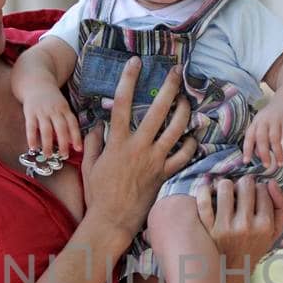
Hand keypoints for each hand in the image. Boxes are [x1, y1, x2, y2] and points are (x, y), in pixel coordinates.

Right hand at [22, 85, 82, 158]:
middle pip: (61, 128)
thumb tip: (72, 141)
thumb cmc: (51, 99)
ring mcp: (41, 110)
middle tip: (64, 155)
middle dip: (64, 143)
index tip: (79, 149)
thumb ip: (67, 122)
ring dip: (47, 143)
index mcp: (64, 108)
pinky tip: (32, 147)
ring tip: (48, 155)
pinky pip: (31, 126)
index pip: (72, 123)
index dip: (76, 136)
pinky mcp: (29, 111)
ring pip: (46, 129)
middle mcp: (54, 110)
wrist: (35, 82)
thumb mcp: (62, 106)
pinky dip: (32, 138)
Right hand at [81, 59, 196, 236]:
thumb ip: (93, 142)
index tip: (136, 62)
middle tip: (177, 72)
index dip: (129, 79)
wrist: (112, 220)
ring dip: (184, 112)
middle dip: (169, 88)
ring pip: (176, 130)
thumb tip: (97, 125)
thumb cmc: (97, 194)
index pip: (121, 103)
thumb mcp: (89, 165)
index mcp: (117, 142)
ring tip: (187, 100)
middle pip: (158, 110)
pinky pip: (184, 156)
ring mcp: (154, 161)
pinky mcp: (165, 175)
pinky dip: (191, 144)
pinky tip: (193, 135)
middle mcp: (138, 147)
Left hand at [196, 175, 282, 267]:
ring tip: (227, 194)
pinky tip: (210, 192)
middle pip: (246, 184)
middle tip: (241, 193)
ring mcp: (224, 227)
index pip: (263, 189)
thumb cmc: (255, 246)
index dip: (259, 189)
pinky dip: (205, 190)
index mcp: (264, 225)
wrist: (232, 270)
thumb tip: (271, 182)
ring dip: (226, 186)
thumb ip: (282, 205)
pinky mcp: (207, 228)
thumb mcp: (276, 230)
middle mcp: (245, 226)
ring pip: (225, 186)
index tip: (256, 197)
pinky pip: (203, 199)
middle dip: (244, 185)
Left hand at [242, 97, 282, 167]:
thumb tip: (258, 154)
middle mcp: (264, 120)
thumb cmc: (276, 115)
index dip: (247, 149)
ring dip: (277, 152)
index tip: (246, 161)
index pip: (249, 136)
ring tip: (279, 164)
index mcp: (257, 122)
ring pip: (274, 138)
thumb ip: (261, 138)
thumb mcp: (265, 124)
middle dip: (263, 153)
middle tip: (266, 165)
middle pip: (261, 138)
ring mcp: (276, 119)